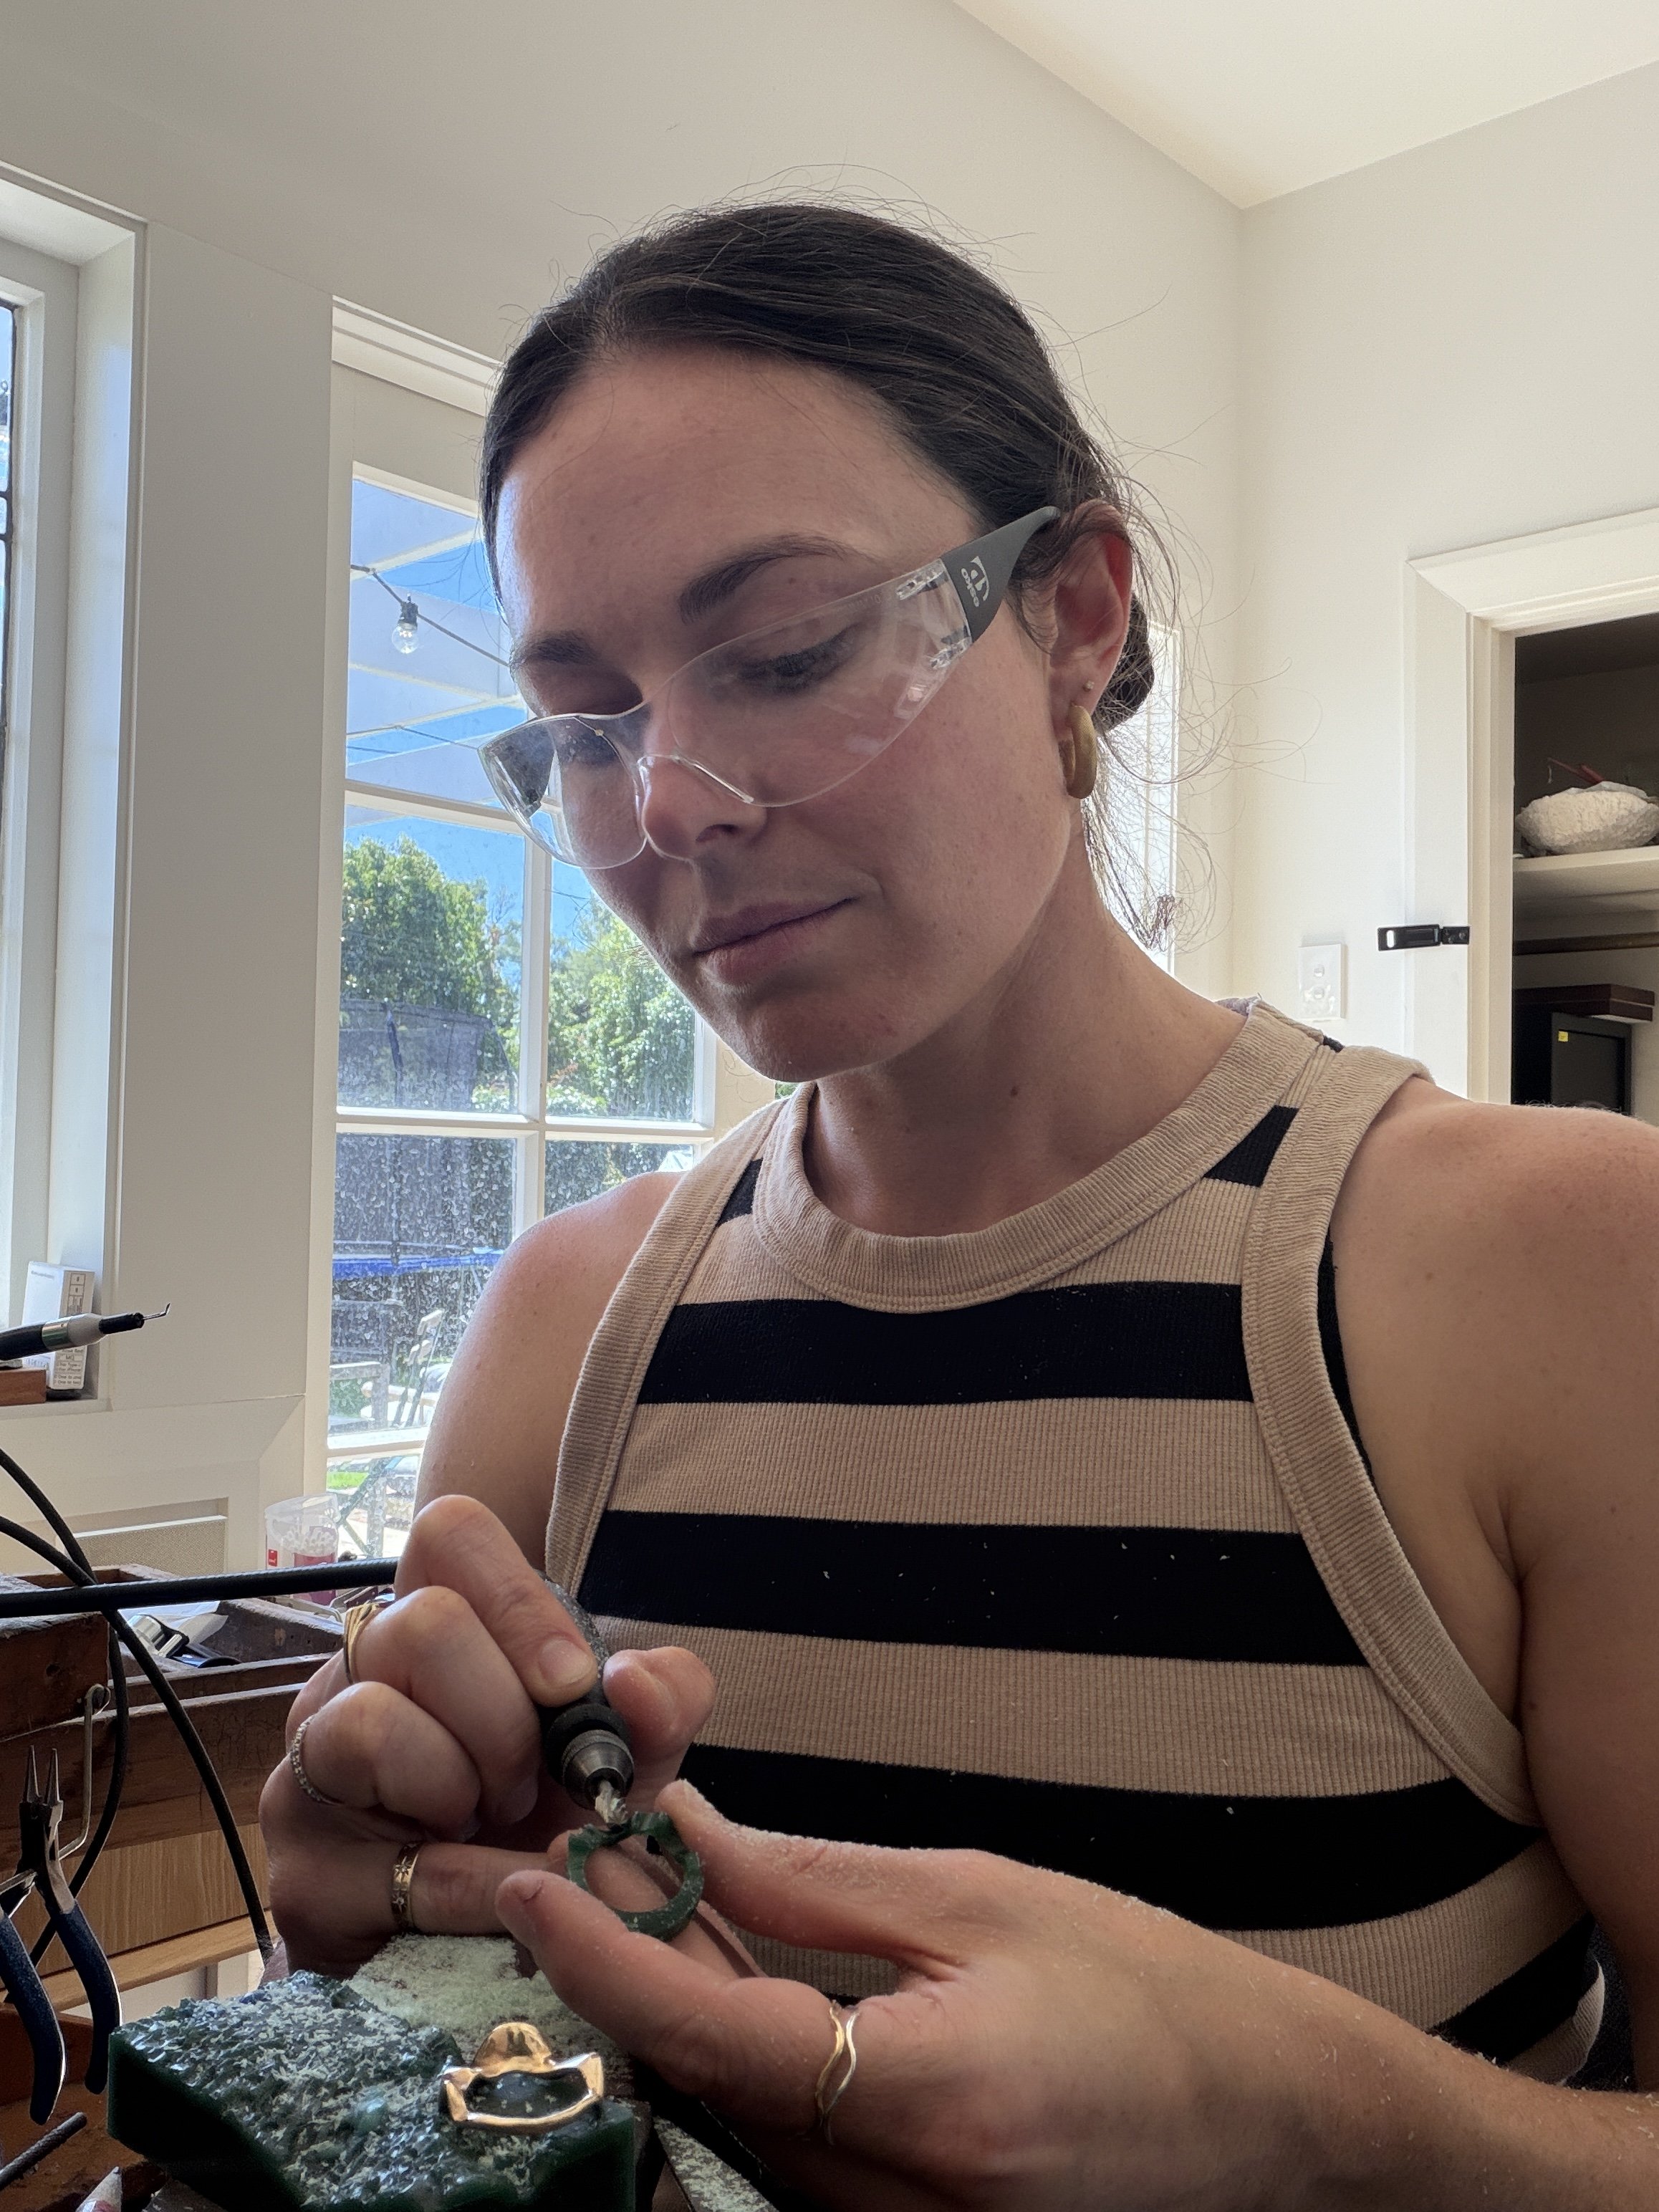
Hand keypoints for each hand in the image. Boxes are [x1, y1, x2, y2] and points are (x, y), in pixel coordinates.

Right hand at [259, 1495, 714, 1974]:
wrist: (497, 1947)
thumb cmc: (552, 1821)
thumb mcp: (631, 1753)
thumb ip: (663, 1702)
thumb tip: (634, 1681)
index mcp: (435, 1625)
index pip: (447, 1532)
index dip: (518, 1598)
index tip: (570, 1683)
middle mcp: (355, 1675)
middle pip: (421, 1624)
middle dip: (504, 1716)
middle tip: (528, 1779)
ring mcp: (311, 1767)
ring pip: (372, 1719)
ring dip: (465, 1785)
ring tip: (491, 1824)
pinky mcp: (302, 1872)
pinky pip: (386, 1853)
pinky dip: (473, 1880)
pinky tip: (494, 1894)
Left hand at [497, 1780, 1392, 2211]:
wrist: (1268, 2113)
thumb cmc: (1146, 1988)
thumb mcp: (981, 1899)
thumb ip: (819, 1884)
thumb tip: (689, 1839)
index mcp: (936, 2102)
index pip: (720, 2034)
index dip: (605, 1957)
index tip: (527, 1881)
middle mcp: (903, 2207)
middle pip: (705, 2087)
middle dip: (620, 1971)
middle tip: (557, 1864)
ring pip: (732, 2125)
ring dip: (671, 2012)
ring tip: (628, 1894)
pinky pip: (784, 2153)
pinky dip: (736, 2062)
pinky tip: (719, 1973)